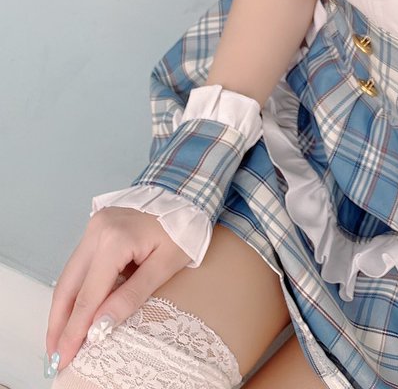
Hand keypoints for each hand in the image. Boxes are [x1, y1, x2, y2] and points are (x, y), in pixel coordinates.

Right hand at [45, 207, 191, 373]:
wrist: (187, 195)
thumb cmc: (182, 230)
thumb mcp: (164, 267)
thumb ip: (130, 297)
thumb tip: (98, 328)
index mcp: (115, 239)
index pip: (89, 295)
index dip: (75, 330)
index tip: (63, 357)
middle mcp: (97, 230)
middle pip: (67, 286)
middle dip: (58, 324)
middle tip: (53, 355)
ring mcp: (93, 226)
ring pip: (68, 276)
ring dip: (62, 310)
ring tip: (59, 340)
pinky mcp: (95, 228)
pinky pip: (79, 265)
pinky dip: (74, 292)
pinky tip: (73, 313)